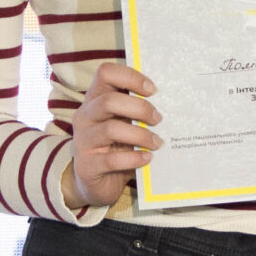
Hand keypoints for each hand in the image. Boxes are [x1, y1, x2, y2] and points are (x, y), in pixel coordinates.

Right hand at [63, 61, 159, 211]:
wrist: (96, 183)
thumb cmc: (116, 147)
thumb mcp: (124, 124)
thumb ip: (136, 112)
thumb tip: (171, 103)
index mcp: (95, 99)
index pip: (106, 73)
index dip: (130, 77)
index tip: (153, 90)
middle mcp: (85, 116)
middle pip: (109, 100)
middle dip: (140, 108)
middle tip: (158, 119)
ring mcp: (83, 141)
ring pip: (111, 129)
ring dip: (141, 136)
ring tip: (157, 143)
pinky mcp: (87, 165)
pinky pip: (112, 160)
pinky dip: (134, 159)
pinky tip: (147, 159)